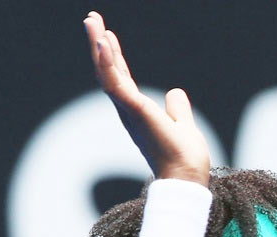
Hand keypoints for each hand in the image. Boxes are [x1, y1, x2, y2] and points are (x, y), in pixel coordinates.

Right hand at [83, 11, 209, 184]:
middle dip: (99, 45)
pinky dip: (108, 62)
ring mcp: (128, 111)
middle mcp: (128, 111)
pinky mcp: (133, 110)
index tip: (108, 36)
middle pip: (109, 72)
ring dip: (98, 46)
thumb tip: (175, 93)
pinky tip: (104, 41)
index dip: (113, 57)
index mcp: (138, 113)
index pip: (122, 79)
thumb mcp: (182, 124)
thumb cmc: (184, 159)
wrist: (185, 177)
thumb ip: (178, 109)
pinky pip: (115, 83)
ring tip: (92, 21)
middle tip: (91, 19)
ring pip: (107, 74)